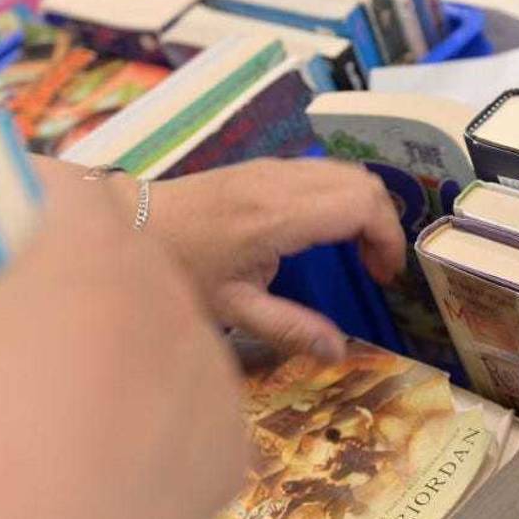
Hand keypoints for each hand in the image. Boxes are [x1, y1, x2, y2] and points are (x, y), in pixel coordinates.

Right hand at [0, 186, 247, 518]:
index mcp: (90, 251)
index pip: (82, 202)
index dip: (57, 220)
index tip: (35, 246)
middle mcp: (166, 297)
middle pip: (143, 275)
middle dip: (107, 298)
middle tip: (61, 346)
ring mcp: (212, 369)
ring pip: (184, 348)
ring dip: (148, 367)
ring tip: (94, 422)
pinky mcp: (234, 443)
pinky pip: (204, 420)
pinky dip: (173, 435)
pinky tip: (129, 472)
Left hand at [141, 158, 405, 363]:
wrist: (129, 223)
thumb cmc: (179, 269)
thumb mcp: (234, 309)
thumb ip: (290, 329)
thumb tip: (339, 352)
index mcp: (279, 215)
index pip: (363, 205)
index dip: (389, 238)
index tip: (385, 276)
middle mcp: (281, 181)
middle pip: (365, 182)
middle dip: (385, 224)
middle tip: (376, 270)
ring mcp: (272, 167)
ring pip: (347, 172)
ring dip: (366, 209)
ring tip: (359, 254)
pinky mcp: (263, 166)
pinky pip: (324, 171)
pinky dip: (343, 198)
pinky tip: (328, 235)